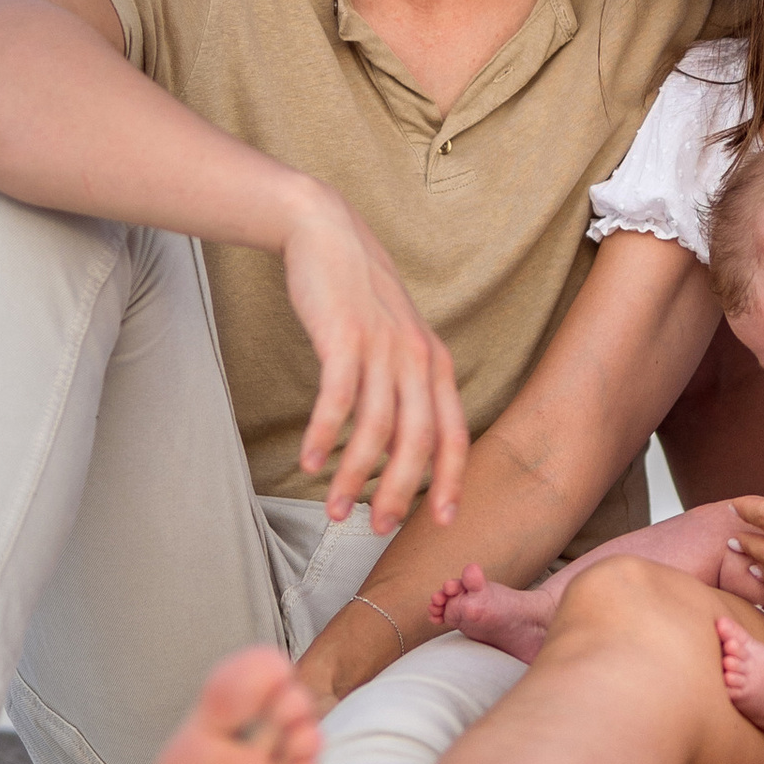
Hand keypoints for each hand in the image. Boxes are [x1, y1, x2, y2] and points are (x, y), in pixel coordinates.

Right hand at [280, 184, 471, 531]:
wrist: (328, 233)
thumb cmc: (361, 297)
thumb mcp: (400, 340)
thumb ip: (408, 386)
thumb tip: (404, 447)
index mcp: (438, 364)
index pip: (455, 434)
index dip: (452, 481)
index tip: (445, 522)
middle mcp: (418, 358)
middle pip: (418, 441)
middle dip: (400, 492)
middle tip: (378, 530)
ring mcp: (382, 347)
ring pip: (375, 428)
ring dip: (353, 475)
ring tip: (332, 510)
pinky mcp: (344, 336)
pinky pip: (337, 399)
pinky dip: (324, 435)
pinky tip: (308, 463)